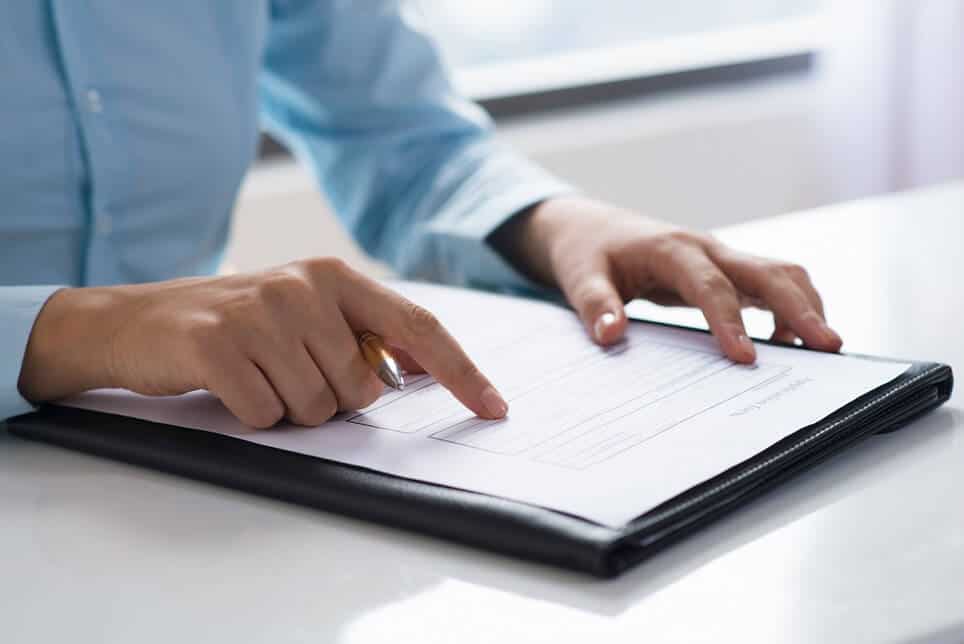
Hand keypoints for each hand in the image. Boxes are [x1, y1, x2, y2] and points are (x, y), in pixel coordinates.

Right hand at [18, 258, 507, 427]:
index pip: (419, 328)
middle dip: (332, 400)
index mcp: (337, 276)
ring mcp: (260, 312)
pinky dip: (252, 413)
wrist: (139, 322)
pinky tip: (230, 383)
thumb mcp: (306, 314)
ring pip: (315, 408)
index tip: (495, 408)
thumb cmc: (238, 323)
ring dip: (289, 408)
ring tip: (257, 373)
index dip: (462, 372)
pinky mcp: (218, 346)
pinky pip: (266, 414)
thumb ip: (362, 336)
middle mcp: (305, 286)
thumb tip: (416, 374)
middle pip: (362, 389)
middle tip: (288, 372)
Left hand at [492, 196, 842, 361]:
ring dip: (805, 305)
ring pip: (779, 273)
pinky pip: (769, 284)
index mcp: (670, 249)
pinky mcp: (726, 269)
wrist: (591, 226)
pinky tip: (788, 342)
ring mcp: (720, 256)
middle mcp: (705, 247)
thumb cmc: (588, 252)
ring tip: (822, 348)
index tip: (746, 358)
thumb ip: (594, 305)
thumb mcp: (579, 277)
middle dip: (800, 307)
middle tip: (828, 346)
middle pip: (766, 271)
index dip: (729, 320)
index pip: (709, 285)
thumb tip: (610, 335)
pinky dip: (790, 308)